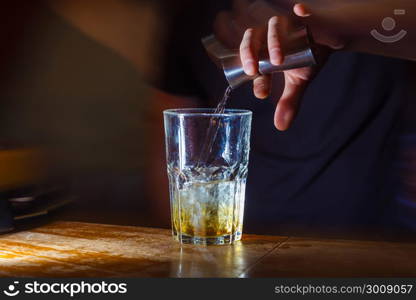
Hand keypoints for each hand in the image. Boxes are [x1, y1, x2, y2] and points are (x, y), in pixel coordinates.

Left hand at [215, 1, 343, 130]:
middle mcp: (271, 35)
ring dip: (273, 41)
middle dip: (249, 53)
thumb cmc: (310, 55)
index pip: (254, 62)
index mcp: (265, 51)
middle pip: (252, 38)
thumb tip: (281, 127)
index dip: (255, 78)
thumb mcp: (299, 81)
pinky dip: (303, 11)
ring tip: (278, 60)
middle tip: (253, 71)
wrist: (333, 36)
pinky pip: (303, 9)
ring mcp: (288, 23)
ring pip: (273, 26)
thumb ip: (289, 102)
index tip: (261, 92)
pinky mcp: (306, 14)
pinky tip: (300, 11)